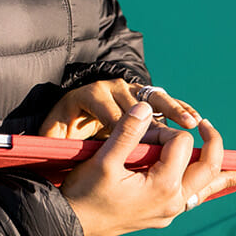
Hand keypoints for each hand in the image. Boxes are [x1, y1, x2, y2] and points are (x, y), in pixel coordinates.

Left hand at [41, 79, 199, 140]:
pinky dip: (180, 108)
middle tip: (166, 139)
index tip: (134, 144)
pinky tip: (196, 120)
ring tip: (190, 123)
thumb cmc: (63, 126)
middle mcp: (112, 88)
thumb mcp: (53, 133)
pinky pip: (165, 101)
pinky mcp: (145, 97)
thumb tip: (40, 148)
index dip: (121, 126)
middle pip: (135, 103)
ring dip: (173, 110)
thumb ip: (50, 140)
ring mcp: (131, 90)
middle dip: (150, 122)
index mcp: (90, 95)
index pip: (107, 110)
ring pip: (155, 97)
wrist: (76, 111)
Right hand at [59, 102, 235, 235]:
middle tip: (208, 125)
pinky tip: (215, 187)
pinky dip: (208, 188)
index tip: (144, 132)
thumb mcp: (103, 159)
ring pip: (207, 188)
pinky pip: (193, 199)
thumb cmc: (85, 192)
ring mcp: (170, 212)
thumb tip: (145, 107)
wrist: (72, 224)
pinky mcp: (163, 217)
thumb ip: (128, 132)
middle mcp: (173, 201)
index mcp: (163, 184)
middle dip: (215, 144)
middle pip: (209, 168)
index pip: (182, 144)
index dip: (165, 131)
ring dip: (224, 174)